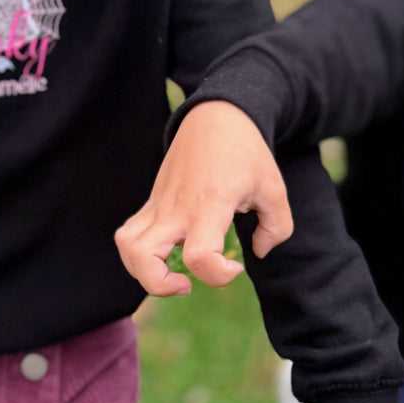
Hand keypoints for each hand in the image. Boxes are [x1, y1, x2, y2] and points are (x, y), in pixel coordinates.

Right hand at [115, 101, 293, 294]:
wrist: (215, 116)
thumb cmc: (246, 151)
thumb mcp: (274, 188)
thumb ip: (277, 228)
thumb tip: (258, 252)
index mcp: (208, 205)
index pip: (198, 256)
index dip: (218, 275)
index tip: (236, 266)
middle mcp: (177, 208)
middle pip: (143, 258)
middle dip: (161, 286)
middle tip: (189, 283)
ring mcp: (159, 204)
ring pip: (126, 246)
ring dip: (143, 271)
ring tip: (171, 272)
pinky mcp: (152, 202)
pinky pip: (129, 233)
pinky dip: (139, 254)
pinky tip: (167, 253)